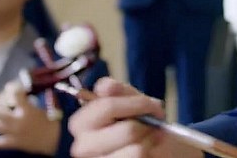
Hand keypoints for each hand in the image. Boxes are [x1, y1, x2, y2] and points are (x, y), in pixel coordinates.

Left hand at [0, 82, 59, 154]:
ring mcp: (14, 132)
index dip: (12, 88)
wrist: (57, 142)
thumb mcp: (51, 109)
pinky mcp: (13, 143)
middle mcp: (18, 120)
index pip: (16, 94)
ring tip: (0, 120)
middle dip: (0, 108)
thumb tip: (43, 91)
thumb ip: (42, 101)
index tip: (12, 87)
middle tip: (4, 107)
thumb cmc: (55, 125)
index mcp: (28, 110)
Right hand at [69, 77, 201, 157]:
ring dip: (150, 140)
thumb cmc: (138, 120)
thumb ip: (120, 91)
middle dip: (147, 124)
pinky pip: (138, 157)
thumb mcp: (131, 100)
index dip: (137, 103)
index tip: (153, 105)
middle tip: (154, 122)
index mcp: (82, 122)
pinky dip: (149, 151)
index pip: (107, 106)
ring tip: (150, 136)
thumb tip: (105, 86)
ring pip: (137, 149)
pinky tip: (148, 149)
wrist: (152, 145)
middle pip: (128, 130)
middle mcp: (82, 145)